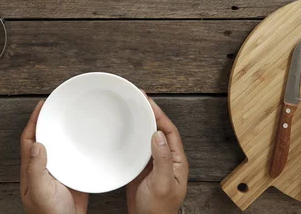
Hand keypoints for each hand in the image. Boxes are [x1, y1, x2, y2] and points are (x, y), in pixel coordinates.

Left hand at [21, 100, 88, 213]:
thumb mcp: (40, 191)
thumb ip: (36, 168)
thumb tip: (37, 143)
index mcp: (33, 168)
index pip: (30, 137)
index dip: (35, 119)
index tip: (43, 103)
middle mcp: (46, 167)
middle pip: (46, 137)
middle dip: (51, 120)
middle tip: (61, 104)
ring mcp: (61, 171)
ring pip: (62, 145)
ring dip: (67, 131)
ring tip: (75, 116)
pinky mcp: (76, 177)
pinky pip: (78, 157)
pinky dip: (82, 146)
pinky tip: (90, 141)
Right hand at [127, 97, 188, 213]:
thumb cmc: (159, 210)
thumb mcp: (162, 184)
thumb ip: (162, 160)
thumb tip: (157, 135)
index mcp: (177, 160)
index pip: (169, 131)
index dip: (159, 114)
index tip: (148, 101)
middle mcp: (166, 159)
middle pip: (159, 130)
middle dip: (150, 113)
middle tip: (138, 98)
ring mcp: (153, 163)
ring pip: (147, 137)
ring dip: (140, 123)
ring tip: (130, 108)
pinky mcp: (141, 169)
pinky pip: (137, 148)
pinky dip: (131, 137)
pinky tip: (123, 131)